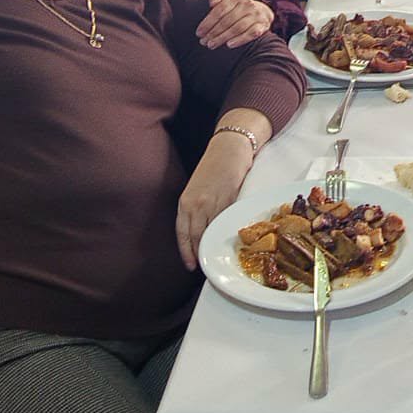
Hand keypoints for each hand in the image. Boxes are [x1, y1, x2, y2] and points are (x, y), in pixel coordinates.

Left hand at [175, 133, 253, 267]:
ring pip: (212, 232)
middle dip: (201, 253)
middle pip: (197, 237)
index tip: (190, 265)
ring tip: (219, 255)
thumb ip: (196, 209)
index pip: (182, 233)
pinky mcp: (229, 201)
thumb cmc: (213, 166)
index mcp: (185, 201)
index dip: (186, 252)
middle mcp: (196, 204)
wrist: (229, 148)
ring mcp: (213, 203)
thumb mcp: (197, 189)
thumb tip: (200, 231)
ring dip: (215, 245)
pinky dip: (228, 233)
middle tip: (206, 265)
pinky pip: (227, 223)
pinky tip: (230, 239)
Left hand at [196, 0, 272, 48]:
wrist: (260, 10)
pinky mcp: (262, 25)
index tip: (199, 33)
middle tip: (203, 42)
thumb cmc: (237, 5)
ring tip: (212, 45)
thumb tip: (212, 2)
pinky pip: (251, 34)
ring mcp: (256, 15)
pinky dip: (240, 40)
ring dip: (223, 38)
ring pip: (237, 28)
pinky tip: (229, 45)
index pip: (219, 11)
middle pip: (227, 21)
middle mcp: (247, 4)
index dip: (208, 22)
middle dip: (213, 32)